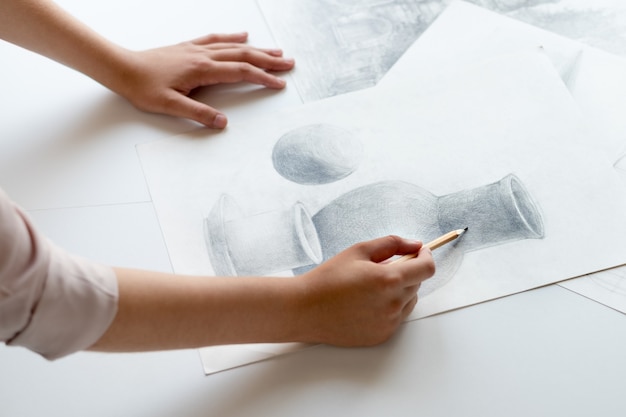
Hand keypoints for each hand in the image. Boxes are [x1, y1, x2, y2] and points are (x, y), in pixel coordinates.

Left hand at [112, 32, 294, 127]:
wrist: (122, 68)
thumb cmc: (143, 87)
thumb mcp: (170, 106)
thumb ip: (198, 114)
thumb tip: (222, 123)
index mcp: (202, 70)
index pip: (241, 73)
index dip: (263, 78)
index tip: (279, 84)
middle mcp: (203, 56)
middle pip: (244, 56)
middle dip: (269, 60)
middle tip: (289, 64)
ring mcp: (196, 49)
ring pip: (234, 46)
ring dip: (257, 49)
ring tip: (276, 51)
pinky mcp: (188, 47)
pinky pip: (216, 39)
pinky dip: (232, 37)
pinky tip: (242, 35)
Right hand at [296, 235, 435, 346]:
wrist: (305, 309)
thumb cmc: (328, 278)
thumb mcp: (359, 251)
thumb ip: (392, 244)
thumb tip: (416, 245)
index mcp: (389, 280)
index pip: (426, 269)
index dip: (426, 257)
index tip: (421, 252)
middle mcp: (393, 304)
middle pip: (417, 284)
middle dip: (406, 272)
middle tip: (381, 267)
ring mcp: (389, 322)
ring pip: (409, 301)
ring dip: (400, 290)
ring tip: (371, 287)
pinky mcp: (382, 335)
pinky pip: (397, 317)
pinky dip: (390, 307)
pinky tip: (367, 303)